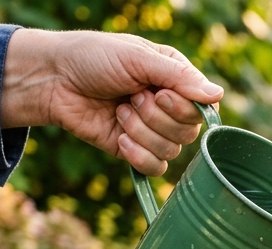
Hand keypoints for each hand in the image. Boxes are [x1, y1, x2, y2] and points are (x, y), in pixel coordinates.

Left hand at [0, 29, 222, 175]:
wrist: (52, 80)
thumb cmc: (92, 57)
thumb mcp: (138, 57)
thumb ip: (179, 77)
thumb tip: (219, 95)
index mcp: (174, 78)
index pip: (202, 106)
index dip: (183, 107)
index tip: (159, 94)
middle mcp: (168, 105)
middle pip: (189, 131)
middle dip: (156, 117)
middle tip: (130, 97)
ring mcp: (151, 129)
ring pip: (171, 151)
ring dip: (141, 132)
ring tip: (118, 111)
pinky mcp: (133, 149)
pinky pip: (155, 168)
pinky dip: (138, 156)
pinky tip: (119, 138)